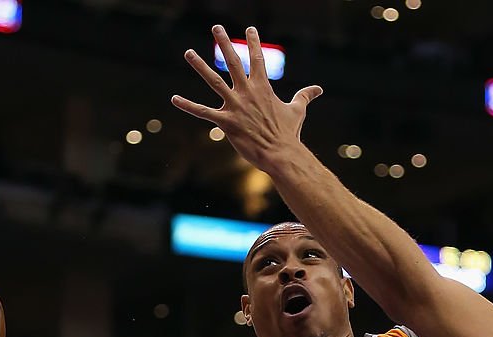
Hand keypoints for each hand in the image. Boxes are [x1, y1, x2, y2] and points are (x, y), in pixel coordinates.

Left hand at [171, 25, 322, 169]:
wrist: (281, 153)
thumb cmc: (289, 133)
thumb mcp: (298, 111)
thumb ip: (305, 96)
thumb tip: (319, 89)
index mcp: (263, 87)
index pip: (257, 59)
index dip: (253, 42)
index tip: (249, 28)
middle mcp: (247, 92)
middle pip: (233, 62)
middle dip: (224, 43)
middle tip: (216, 27)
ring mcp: (235, 106)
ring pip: (214, 81)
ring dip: (200, 65)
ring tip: (188, 52)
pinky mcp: (225, 122)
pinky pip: (203, 112)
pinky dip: (188, 105)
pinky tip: (174, 98)